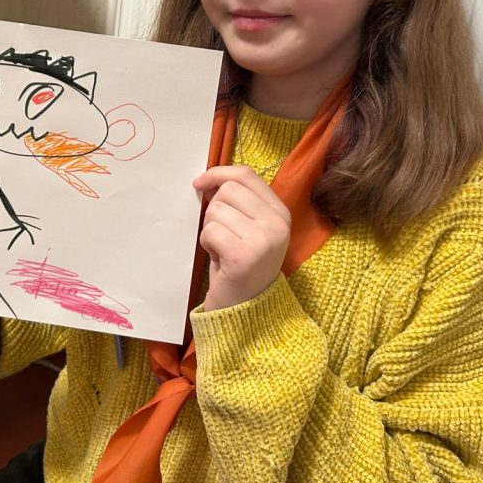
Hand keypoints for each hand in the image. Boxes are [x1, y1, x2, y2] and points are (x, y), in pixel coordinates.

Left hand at [193, 166, 290, 310]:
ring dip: (209, 229)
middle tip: (221, 233)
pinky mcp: (243, 256)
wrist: (248, 309)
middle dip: (213, 209)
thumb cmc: (242, 263)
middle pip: (228, 190)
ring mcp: (263, 239)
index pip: (246, 174)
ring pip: (216, 210)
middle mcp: (277, 223)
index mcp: (281, 212)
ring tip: (222, 248)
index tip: (201, 184)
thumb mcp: (250, 227)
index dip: (219, 174)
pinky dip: (206, 244)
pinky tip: (218, 258)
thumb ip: (238, 201)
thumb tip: (207, 180)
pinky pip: (210, 231)